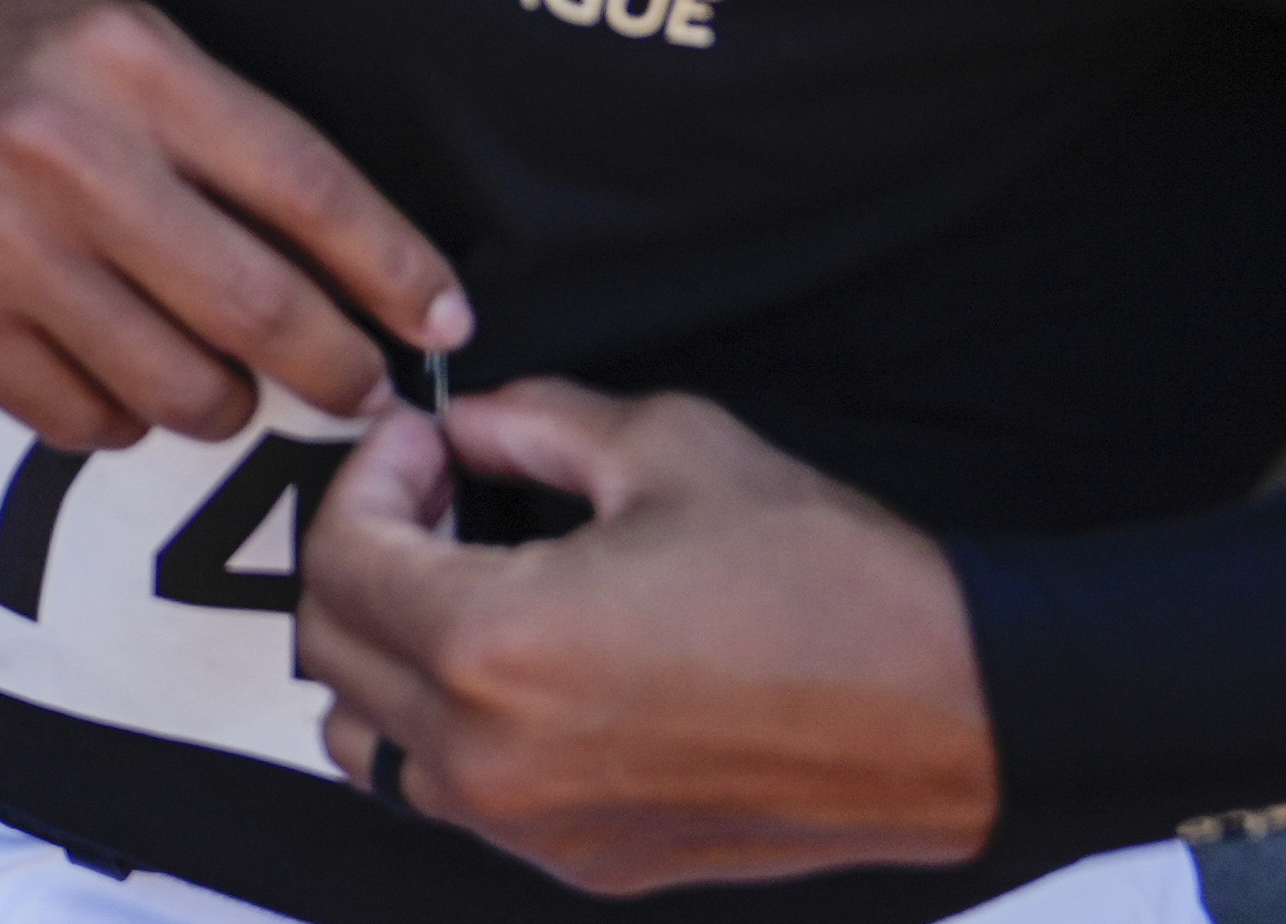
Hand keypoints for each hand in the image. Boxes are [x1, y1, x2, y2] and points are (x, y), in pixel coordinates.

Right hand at [0, 0, 461, 443]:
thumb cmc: (2, 61)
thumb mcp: (118, 40)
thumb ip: (228, 134)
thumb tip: (366, 265)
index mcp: (128, 62)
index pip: (305, 185)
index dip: (395, 270)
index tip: (442, 324)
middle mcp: (65, 153)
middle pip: (259, 311)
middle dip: (341, 370)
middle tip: (365, 388)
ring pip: (182, 391)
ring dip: (228, 403)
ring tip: (220, 372)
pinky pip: (88, 424)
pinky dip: (124, 416)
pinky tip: (113, 367)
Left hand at [299, 382, 998, 890]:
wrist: (955, 711)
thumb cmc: (829, 581)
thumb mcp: (669, 448)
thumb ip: (533, 422)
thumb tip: (467, 422)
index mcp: (497, 649)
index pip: (340, 560)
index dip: (368, 478)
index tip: (421, 441)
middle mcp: (492, 759)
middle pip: (330, 650)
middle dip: (361, 551)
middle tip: (431, 493)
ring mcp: (534, 828)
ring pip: (370, 739)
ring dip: (382, 649)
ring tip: (458, 577)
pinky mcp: (584, 862)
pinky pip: (451, 793)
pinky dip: (442, 722)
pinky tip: (514, 656)